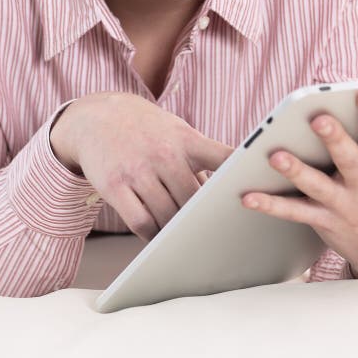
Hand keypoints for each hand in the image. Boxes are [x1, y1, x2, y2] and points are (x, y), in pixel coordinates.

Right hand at [50, 91, 233, 242]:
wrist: (96, 116)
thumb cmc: (147, 128)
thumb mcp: (177, 131)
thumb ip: (201, 159)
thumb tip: (228, 192)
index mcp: (185, 139)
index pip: (224, 158)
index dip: (242, 176)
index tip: (260, 192)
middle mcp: (163, 154)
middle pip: (194, 200)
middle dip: (205, 219)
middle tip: (217, 237)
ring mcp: (137, 170)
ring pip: (168, 216)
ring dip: (179, 232)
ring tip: (187, 241)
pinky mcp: (114, 187)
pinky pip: (141, 223)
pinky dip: (153, 236)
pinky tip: (160, 239)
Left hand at [241, 86, 357, 283]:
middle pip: (350, 161)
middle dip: (335, 141)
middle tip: (318, 118)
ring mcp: (345, 207)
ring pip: (317, 187)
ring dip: (295, 172)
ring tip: (274, 154)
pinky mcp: (325, 221)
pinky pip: (294, 213)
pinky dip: (270, 204)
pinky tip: (246, 193)